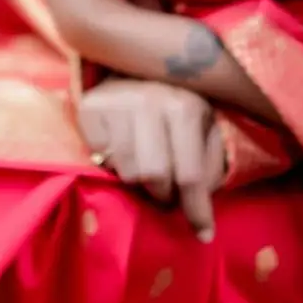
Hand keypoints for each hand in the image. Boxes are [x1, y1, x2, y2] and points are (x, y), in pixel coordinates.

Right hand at [78, 79, 225, 240]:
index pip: (190, 174)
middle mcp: (150, 100)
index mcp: (185, 106)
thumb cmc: (174, 104)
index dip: (197, 210)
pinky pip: (100, 157)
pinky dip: (111, 162)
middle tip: (164, 189)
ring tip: (143, 166)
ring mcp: (117, 102)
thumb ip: (212, 160)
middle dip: (163, 193)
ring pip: (127, 171)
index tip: (204, 235)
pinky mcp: (90, 107)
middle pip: (154, 177)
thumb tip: (208, 195)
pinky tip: (120, 149)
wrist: (133, 67)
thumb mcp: (205, 125)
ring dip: (137, 180)